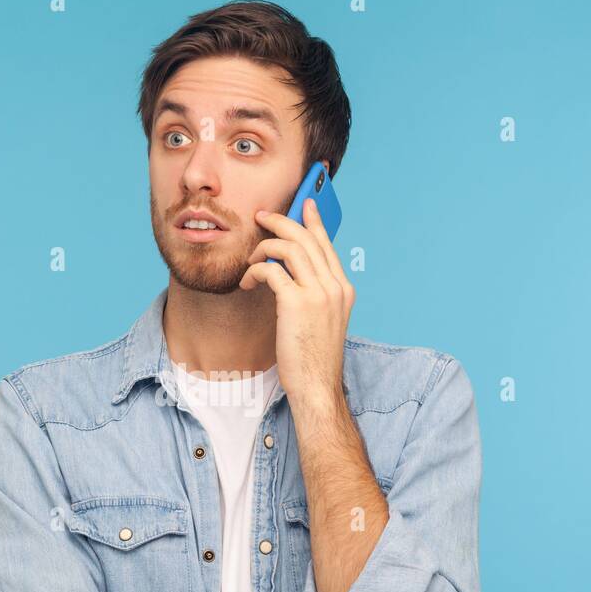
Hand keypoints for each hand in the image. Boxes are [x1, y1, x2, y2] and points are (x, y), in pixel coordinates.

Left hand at [240, 197, 353, 408]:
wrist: (317, 387)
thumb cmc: (314, 360)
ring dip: (263, 247)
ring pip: (289, 248)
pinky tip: (246, 284)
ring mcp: (319, 293)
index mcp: (343, 290)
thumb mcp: (322, 322)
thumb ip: (315, 296)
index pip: (327, 244)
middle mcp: (335, 287)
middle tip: (261, 216)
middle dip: (281, 222)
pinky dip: (254, 271)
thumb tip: (292, 276)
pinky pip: (271, 270)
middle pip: (307, 238)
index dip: (314, 221)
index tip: (304, 204)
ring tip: (249, 259)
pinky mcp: (297, 303)